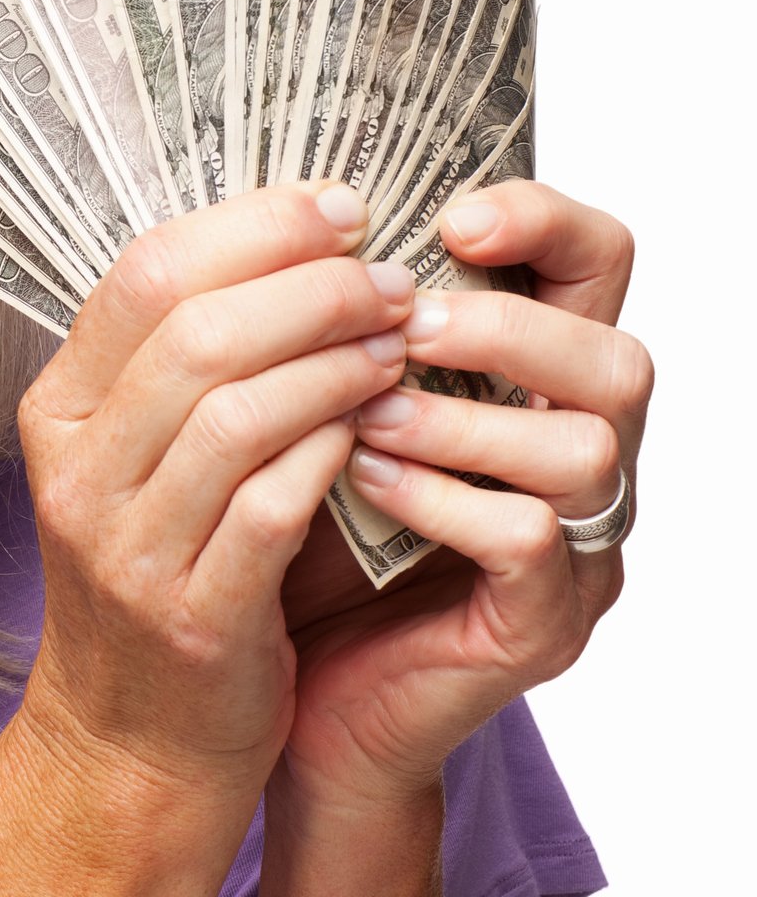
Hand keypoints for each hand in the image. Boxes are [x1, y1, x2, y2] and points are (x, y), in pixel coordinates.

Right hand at [12, 182, 411, 808]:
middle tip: (390, 279)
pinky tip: (377, 425)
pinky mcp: (194, 617)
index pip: (144, 275)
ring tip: (400, 343)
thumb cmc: (154, 578)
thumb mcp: (132, 460)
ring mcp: (127, 550)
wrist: (130, 742)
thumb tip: (288, 245)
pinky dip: (334, 449)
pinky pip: (274, 505)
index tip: (339, 207)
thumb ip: (183, 364)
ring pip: (237, 412)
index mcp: (57, 412)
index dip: (253, 225)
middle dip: (312, 286)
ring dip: (336, 363)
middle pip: (194, 332)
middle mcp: (76, 472)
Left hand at [276, 180, 649, 809]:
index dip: (545, 221)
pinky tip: (363, 482)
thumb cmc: (294, 526)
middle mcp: (576, 452)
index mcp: (527, 377)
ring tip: (364, 415)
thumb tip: (286, 211)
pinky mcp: (540, 620)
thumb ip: (327, 323)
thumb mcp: (309, 402)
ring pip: (585, 450)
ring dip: (463, 418)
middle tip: (404, 326)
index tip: (451, 218)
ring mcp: (573, 544)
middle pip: (618, 355)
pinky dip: (443, 499)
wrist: (278, 685)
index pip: (591, 264)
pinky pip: (531, 540)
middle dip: (508, 326)